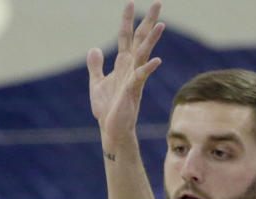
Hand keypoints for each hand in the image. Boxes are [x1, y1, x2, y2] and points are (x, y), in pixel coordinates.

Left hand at [87, 2, 163, 146]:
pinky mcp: (132, 91)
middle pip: (140, 39)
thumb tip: (94, 48)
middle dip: (148, 21)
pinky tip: (157, 60)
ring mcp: (133, 78)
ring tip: (161, 24)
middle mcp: (131, 67)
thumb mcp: (96, 83)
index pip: (126, 36)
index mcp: (122, 64)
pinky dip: (148, 69)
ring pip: (144, 55)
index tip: (130, 2)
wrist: (110, 129)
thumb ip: (96, 66)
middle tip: (158, 2)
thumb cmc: (107, 108)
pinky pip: (141, 77)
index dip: (127, 19)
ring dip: (152, 40)